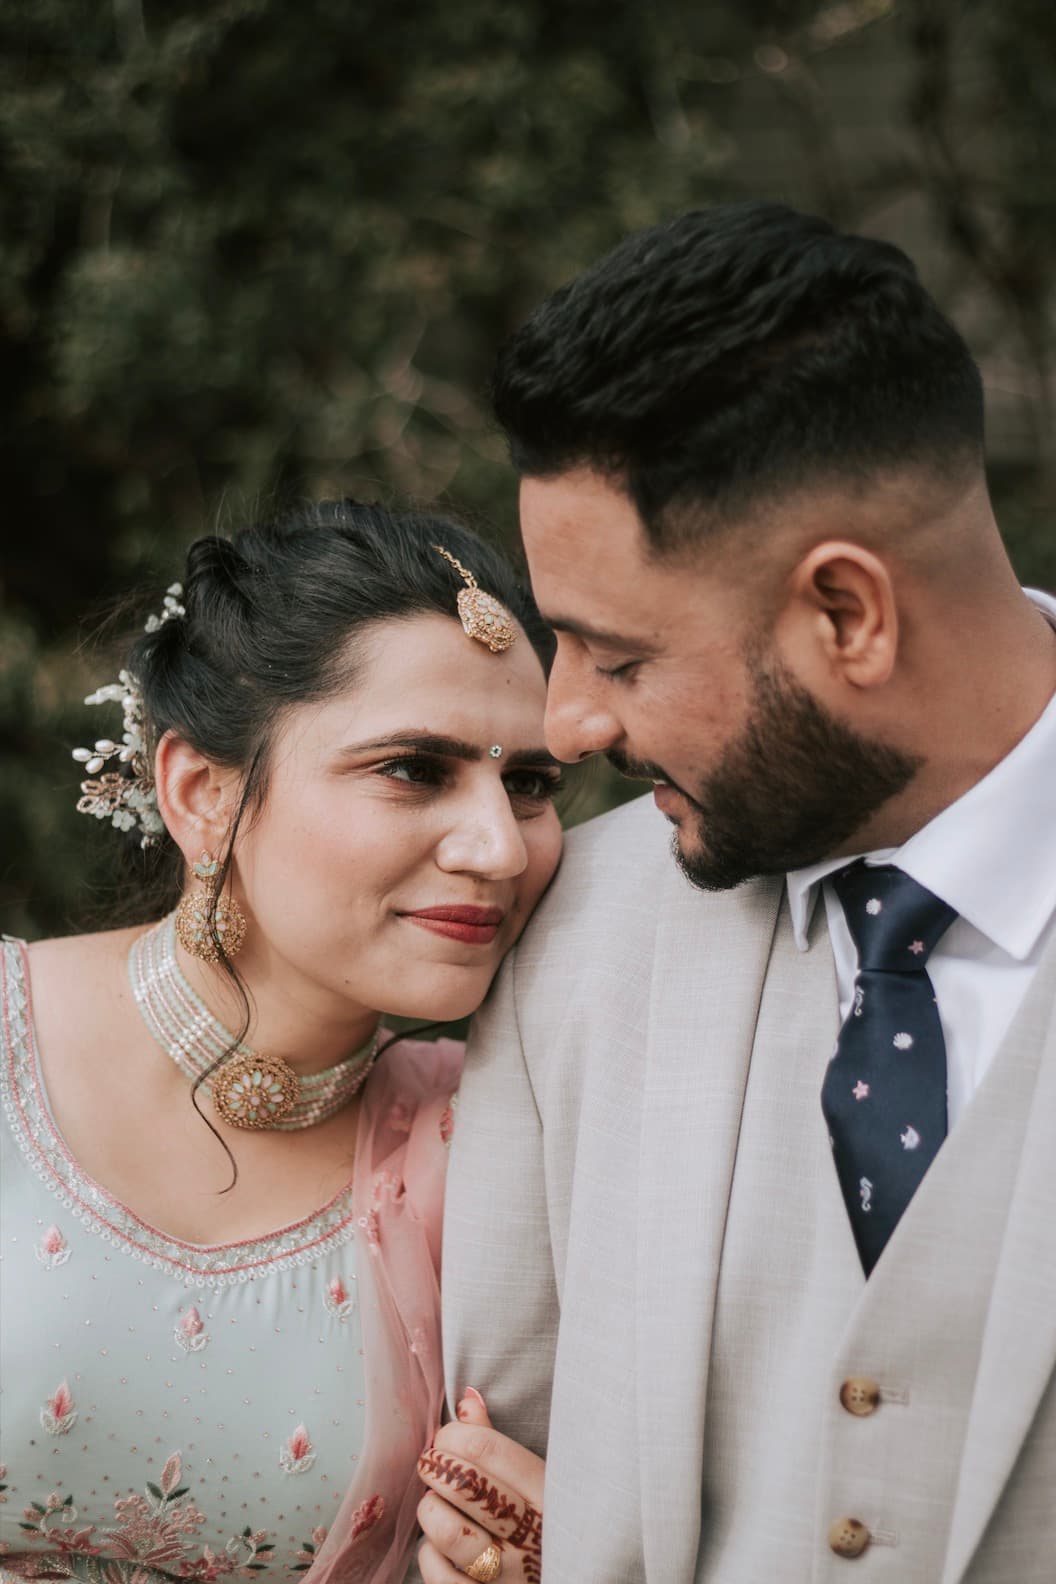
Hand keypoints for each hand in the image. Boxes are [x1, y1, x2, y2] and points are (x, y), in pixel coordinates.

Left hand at [416, 1388, 543, 1583]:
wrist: (573, 1575)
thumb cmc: (545, 1524)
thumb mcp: (538, 1481)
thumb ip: (499, 1442)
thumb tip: (466, 1398)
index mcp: (547, 1496)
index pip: (488, 1449)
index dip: (454, 1435)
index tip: (446, 1437)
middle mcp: (530, 1536)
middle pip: (466, 1485)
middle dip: (435, 1464)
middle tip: (430, 1461)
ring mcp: (506, 1575)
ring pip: (449, 1532)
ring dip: (431, 1509)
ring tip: (434, 1501)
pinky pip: (437, 1573)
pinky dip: (429, 1553)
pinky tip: (439, 1543)